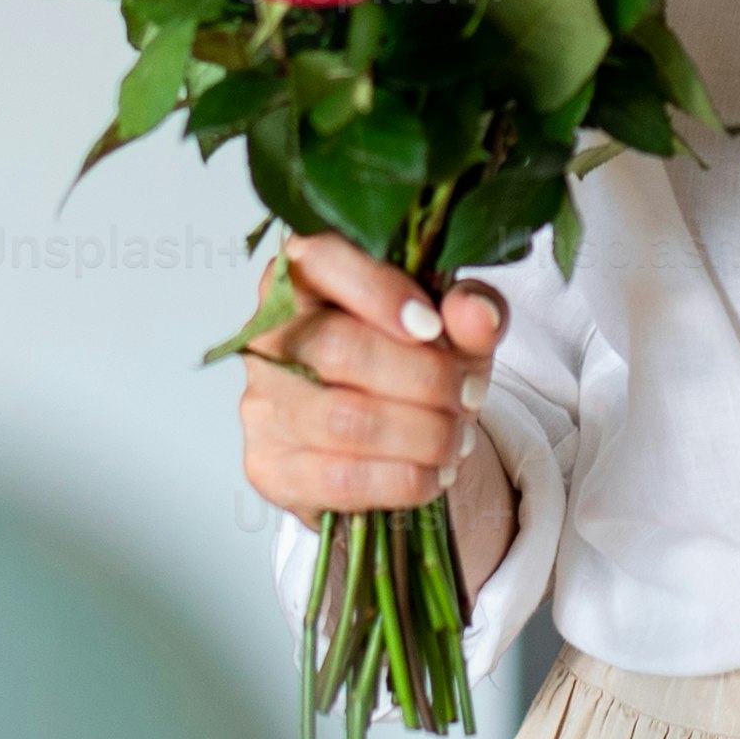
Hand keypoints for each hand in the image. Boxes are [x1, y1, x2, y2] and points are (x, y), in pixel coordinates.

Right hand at [236, 234, 515, 589]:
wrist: (391, 442)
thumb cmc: (416, 363)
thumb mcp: (456, 327)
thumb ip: (470, 312)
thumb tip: (476, 313)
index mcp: (306, 274)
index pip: (321, 258)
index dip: (378, 290)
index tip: (433, 326)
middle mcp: (268, 334)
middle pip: (337, 347)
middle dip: (423, 377)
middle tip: (469, 395)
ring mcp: (262, 403)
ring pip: (343, 420)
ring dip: (421, 434)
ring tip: (459, 439)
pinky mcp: (268, 466)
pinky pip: (340, 480)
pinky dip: (403, 479)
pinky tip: (432, 474)